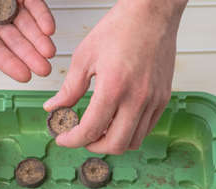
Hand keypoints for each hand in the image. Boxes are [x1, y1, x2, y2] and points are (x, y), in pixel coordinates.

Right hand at [0, 0, 55, 81]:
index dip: (9, 63)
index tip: (24, 75)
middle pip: (15, 41)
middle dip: (30, 56)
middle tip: (44, 69)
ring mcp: (7, 2)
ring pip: (27, 25)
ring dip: (39, 40)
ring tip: (50, 52)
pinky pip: (33, 4)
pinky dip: (42, 16)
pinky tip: (48, 29)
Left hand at [44, 0, 187, 153]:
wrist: (152, 14)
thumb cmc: (120, 29)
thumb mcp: (84, 57)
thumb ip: (69, 89)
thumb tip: (53, 107)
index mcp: (114, 88)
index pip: (90, 130)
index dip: (72, 140)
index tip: (63, 138)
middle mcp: (137, 98)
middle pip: (115, 144)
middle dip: (93, 146)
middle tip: (81, 137)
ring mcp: (153, 100)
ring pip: (133, 141)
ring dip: (112, 141)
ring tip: (99, 129)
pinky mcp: (163, 98)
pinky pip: (146, 128)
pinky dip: (129, 132)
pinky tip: (116, 120)